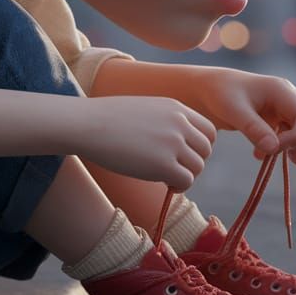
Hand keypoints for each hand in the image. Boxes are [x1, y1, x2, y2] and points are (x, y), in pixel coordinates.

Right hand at [78, 96, 215, 191]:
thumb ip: (166, 121)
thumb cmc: (108, 119)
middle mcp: (179, 123)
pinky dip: (178, 186)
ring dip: (185, 175)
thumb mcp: (145, 109)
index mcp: (176, 107)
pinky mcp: (163, 164)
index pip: (208, 130)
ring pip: (198, 167)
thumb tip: (179, 144)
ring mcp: (173, 143)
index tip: (183, 154)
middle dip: (193, 161)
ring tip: (165, 176)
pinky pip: (186, 181)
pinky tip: (163, 183)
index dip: (199, 146)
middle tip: (172, 167)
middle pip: (206, 150)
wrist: (87, 125)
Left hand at [185, 67, 295, 164]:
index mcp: (280, 89)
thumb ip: (253, 128)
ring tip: (278, 157)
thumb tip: (274, 148)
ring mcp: (287, 107)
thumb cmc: (218, 94)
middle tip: (289, 158)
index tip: (275, 149)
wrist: (208, 90)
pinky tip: (263, 154)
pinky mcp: (281, 118)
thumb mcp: (231, 110)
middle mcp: (289, 96)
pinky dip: (288, 148)